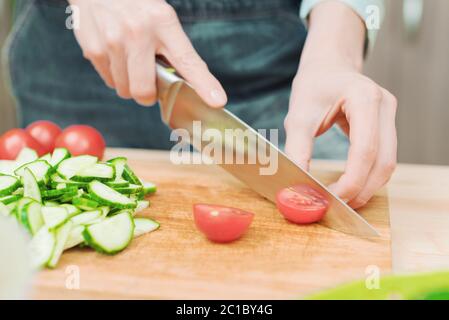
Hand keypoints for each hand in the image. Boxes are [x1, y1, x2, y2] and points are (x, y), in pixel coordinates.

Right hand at [68, 0, 226, 106]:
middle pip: (144, 91)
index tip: (217, 100)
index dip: (204, 84)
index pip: (188, 61)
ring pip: (125, 90)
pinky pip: (109, 81)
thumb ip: (174, 49)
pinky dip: (115, 75)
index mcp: (163, 22)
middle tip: (148, 82)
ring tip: (130, 60)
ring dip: (130, 83)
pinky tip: (116, 55)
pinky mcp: (93, 49)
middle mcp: (138, 33)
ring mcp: (113, 42)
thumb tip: (186, 84)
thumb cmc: (136, 6)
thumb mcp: (162, 18)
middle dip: (147, 95)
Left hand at [284, 1, 397, 208]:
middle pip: (383, 162)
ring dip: (366, 187)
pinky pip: (383, 158)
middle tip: (335, 206)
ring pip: (388, 164)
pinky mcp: (387, 125)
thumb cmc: (312, 87)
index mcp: (364, 98)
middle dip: (360, 190)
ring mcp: (390, 115)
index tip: (331, 199)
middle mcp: (384, 106)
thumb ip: (298, 151)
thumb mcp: (298, 116)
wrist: (327, 67)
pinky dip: (368, 177)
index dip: (351, 181)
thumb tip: (298, 187)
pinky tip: (349, 186)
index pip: (366, 150)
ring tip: (341, 201)